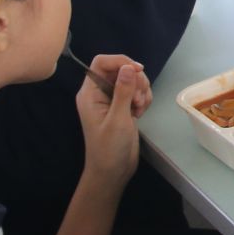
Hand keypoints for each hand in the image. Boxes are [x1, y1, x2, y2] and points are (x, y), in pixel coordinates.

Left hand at [75, 55, 147, 191]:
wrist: (112, 172)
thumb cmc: (109, 148)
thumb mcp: (117, 119)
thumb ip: (123, 91)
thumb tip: (129, 67)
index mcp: (90, 93)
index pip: (101, 63)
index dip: (121, 62)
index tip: (138, 72)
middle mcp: (99, 93)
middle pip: (120, 69)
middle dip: (135, 81)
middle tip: (137, 101)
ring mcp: (112, 100)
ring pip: (131, 80)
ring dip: (141, 91)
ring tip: (139, 109)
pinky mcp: (123, 107)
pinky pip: (136, 92)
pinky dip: (143, 98)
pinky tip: (140, 113)